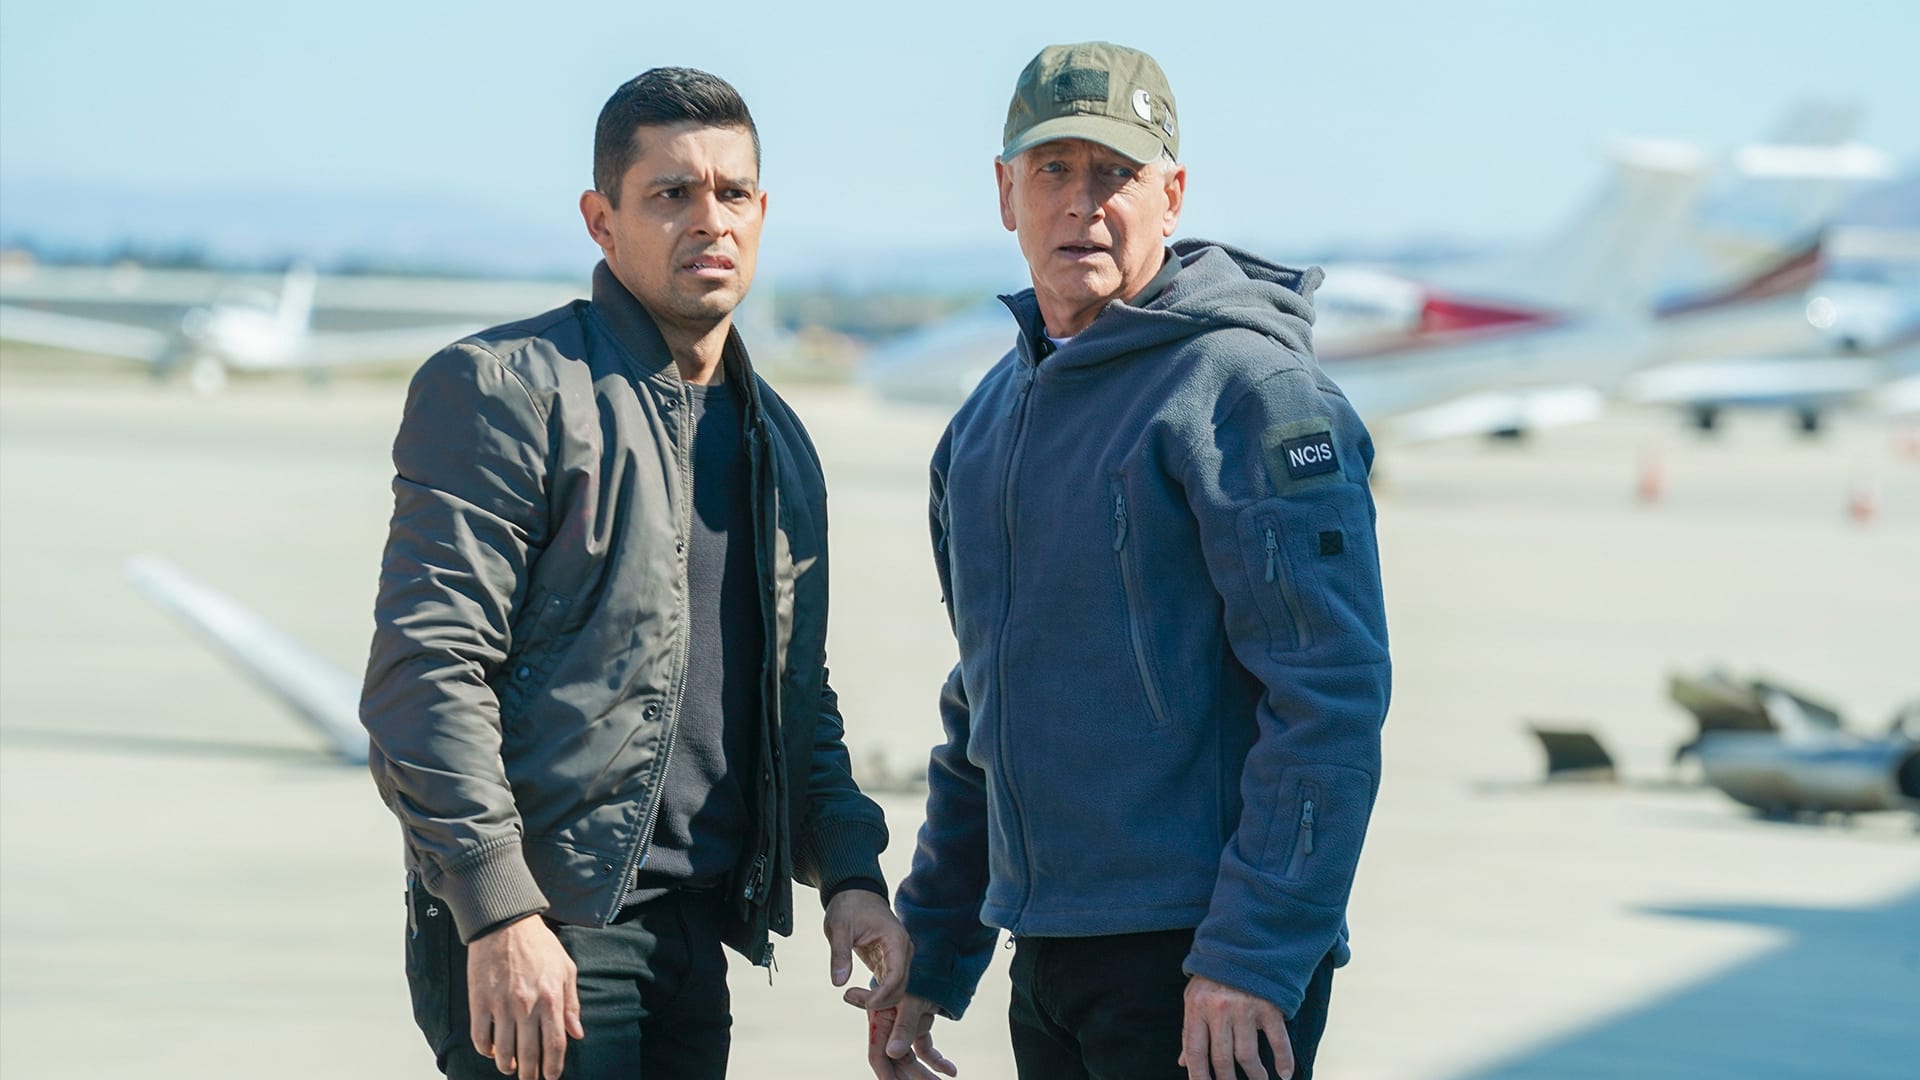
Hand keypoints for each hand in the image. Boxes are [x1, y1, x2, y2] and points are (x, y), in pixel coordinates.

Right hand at [467, 914, 584, 1079]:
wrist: (505, 923)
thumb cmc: (539, 944)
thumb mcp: (566, 969)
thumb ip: (571, 1004)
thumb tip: (577, 1033)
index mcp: (551, 999)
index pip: (555, 1044)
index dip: (554, 1067)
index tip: (551, 1077)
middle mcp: (527, 1006)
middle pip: (529, 1053)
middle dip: (530, 1073)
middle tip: (530, 1079)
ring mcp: (501, 1005)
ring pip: (503, 1051)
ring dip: (507, 1065)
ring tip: (511, 1069)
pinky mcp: (479, 1001)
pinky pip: (480, 1036)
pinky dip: (485, 1050)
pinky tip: (491, 1051)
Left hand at [823, 889, 913, 1008]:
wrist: (855, 893)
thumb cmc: (849, 906)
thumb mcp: (839, 927)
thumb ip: (840, 954)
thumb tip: (838, 982)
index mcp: (896, 940)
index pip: (897, 976)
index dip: (882, 995)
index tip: (863, 1002)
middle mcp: (902, 951)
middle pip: (899, 988)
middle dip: (877, 1000)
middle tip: (848, 996)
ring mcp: (897, 958)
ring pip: (895, 990)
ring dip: (875, 1000)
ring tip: (849, 995)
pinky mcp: (888, 963)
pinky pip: (887, 986)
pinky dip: (874, 995)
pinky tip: (855, 994)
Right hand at [843, 987, 956, 1078]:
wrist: (938, 961)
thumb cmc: (920, 976)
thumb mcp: (912, 1001)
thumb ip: (903, 1027)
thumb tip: (893, 1053)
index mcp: (881, 1020)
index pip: (878, 1055)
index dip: (885, 1075)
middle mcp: (890, 1026)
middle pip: (896, 1061)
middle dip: (908, 1079)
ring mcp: (905, 1026)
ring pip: (912, 1058)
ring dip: (925, 1074)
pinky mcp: (919, 1025)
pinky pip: (926, 1049)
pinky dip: (937, 1060)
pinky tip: (950, 1070)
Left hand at [1179, 975, 1291, 1079]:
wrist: (1241, 943)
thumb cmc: (1214, 975)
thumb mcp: (1194, 997)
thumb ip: (1190, 1030)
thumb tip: (1184, 1063)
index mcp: (1197, 1008)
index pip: (1196, 1052)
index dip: (1198, 1076)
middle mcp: (1220, 1010)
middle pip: (1222, 1059)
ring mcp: (1245, 1008)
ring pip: (1248, 1055)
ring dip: (1255, 1075)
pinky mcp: (1268, 1006)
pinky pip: (1277, 1040)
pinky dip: (1283, 1060)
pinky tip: (1284, 1073)